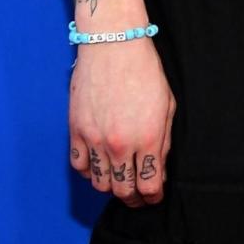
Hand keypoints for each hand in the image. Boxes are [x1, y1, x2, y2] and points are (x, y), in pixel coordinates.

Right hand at [69, 39, 175, 207]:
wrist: (113, 44)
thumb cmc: (144, 70)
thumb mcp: (167, 104)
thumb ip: (164, 140)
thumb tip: (159, 167)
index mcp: (148, 137)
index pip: (149, 186)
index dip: (153, 196)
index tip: (154, 195)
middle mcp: (120, 144)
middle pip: (123, 191)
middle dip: (133, 199)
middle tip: (137, 196)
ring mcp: (95, 139)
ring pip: (99, 183)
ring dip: (111, 187)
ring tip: (119, 181)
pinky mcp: (76, 130)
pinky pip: (79, 166)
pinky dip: (88, 172)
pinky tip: (98, 166)